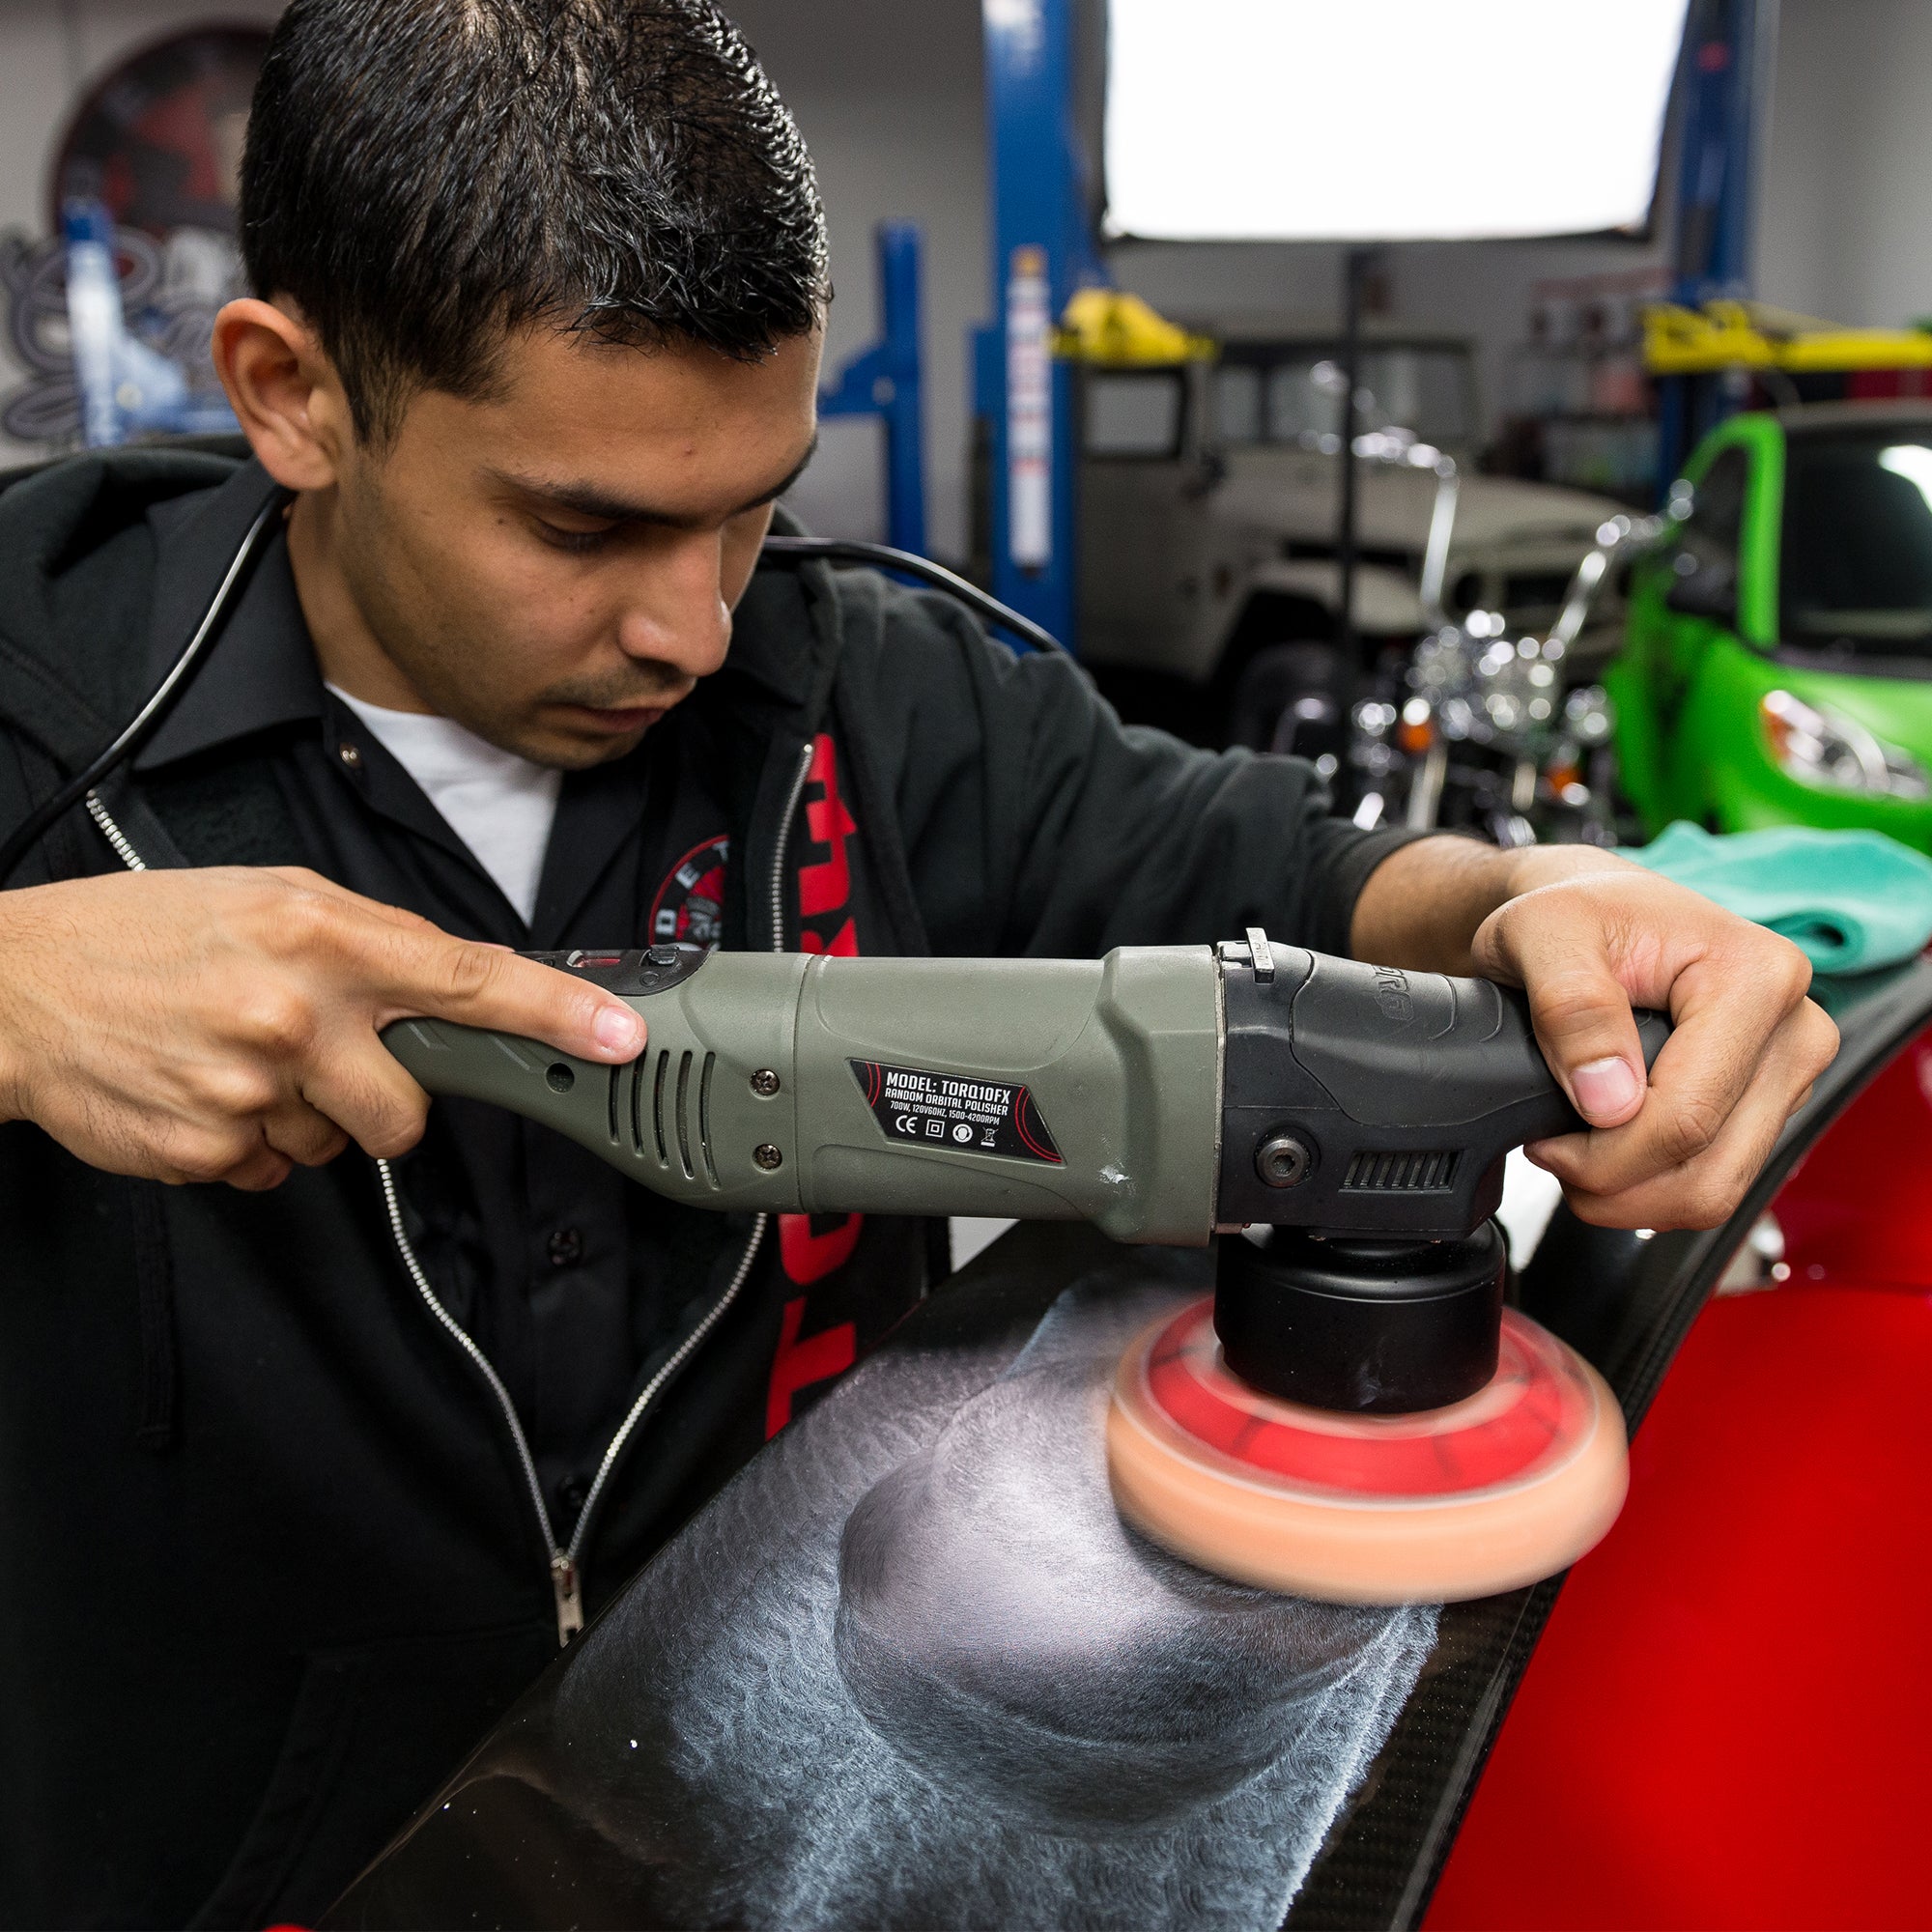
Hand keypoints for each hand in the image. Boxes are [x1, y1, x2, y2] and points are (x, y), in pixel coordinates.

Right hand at [0, 867, 646, 1190]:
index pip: (468, 980)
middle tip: (315, 1055)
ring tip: (235, 1057)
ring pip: (337, 1147)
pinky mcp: (208, 1149)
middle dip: (378, 1099)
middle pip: (407, 1112)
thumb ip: (369, 941)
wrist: (15, 987)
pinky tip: (200, 1088)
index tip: (619, 1037)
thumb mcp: (269, 898)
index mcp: (322, 935)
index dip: (555, 1014)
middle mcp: (296, 1013)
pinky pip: (272, 1171)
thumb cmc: (149, 934)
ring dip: (304, 1116)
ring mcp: (250, 1089)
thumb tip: (454, 990)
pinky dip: (247, 1140)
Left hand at [1470, 855, 1837, 1229]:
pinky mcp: (1769, 1105)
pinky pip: (1715, 1183)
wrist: (1591, 909)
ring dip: (1631, 1195)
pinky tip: (1607, 1147)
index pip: (1686, 1118)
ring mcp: (1789, 1073)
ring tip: (1574, 1149)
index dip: (1601, 1153)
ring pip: (1715, 1192)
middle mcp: (1795, 1029)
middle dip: (1615, 1186)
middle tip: (1552, 1149)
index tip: (1543, 1137)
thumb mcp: (1543, 932)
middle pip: (1709, 1172)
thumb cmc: (1573, 912)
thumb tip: (1611, 1099)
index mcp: (1758, 977)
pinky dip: (1651, 1186)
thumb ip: (1572, 1006)